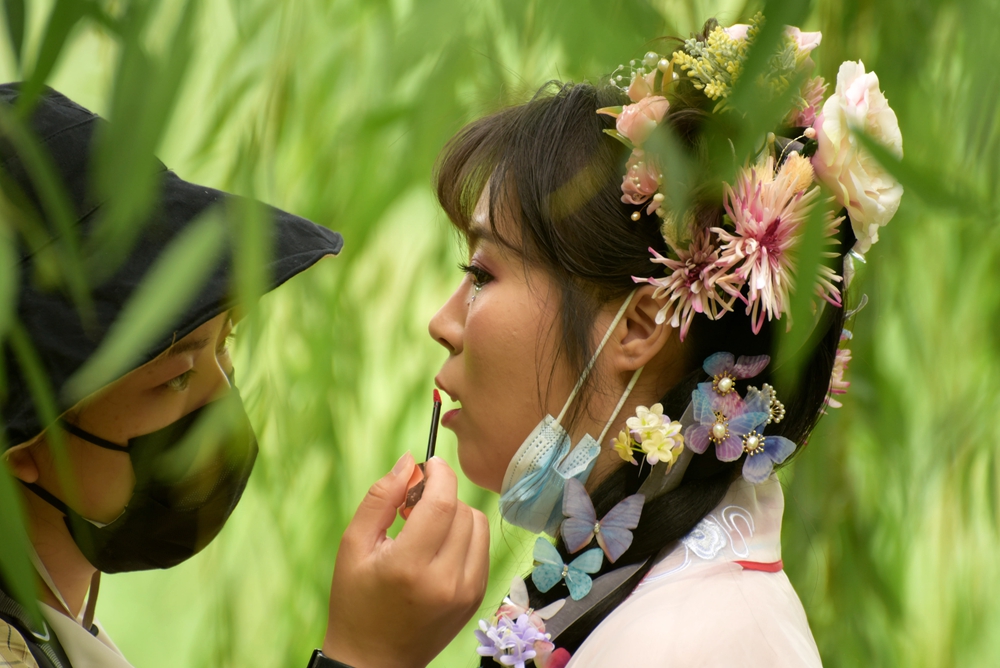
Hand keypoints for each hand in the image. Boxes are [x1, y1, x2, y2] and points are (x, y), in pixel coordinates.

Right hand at [323, 454, 489, 667]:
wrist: (374, 659)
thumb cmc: (356, 600)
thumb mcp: (354, 545)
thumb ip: (381, 498)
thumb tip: (409, 461)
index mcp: (409, 566)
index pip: (442, 503)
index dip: (440, 474)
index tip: (429, 464)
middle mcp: (445, 580)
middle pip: (461, 510)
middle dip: (441, 495)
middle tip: (413, 505)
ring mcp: (466, 592)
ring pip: (477, 525)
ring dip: (455, 514)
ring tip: (425, 528)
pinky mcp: (476, 597)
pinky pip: (481, 547)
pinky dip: (464, 536)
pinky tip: (438, 547)